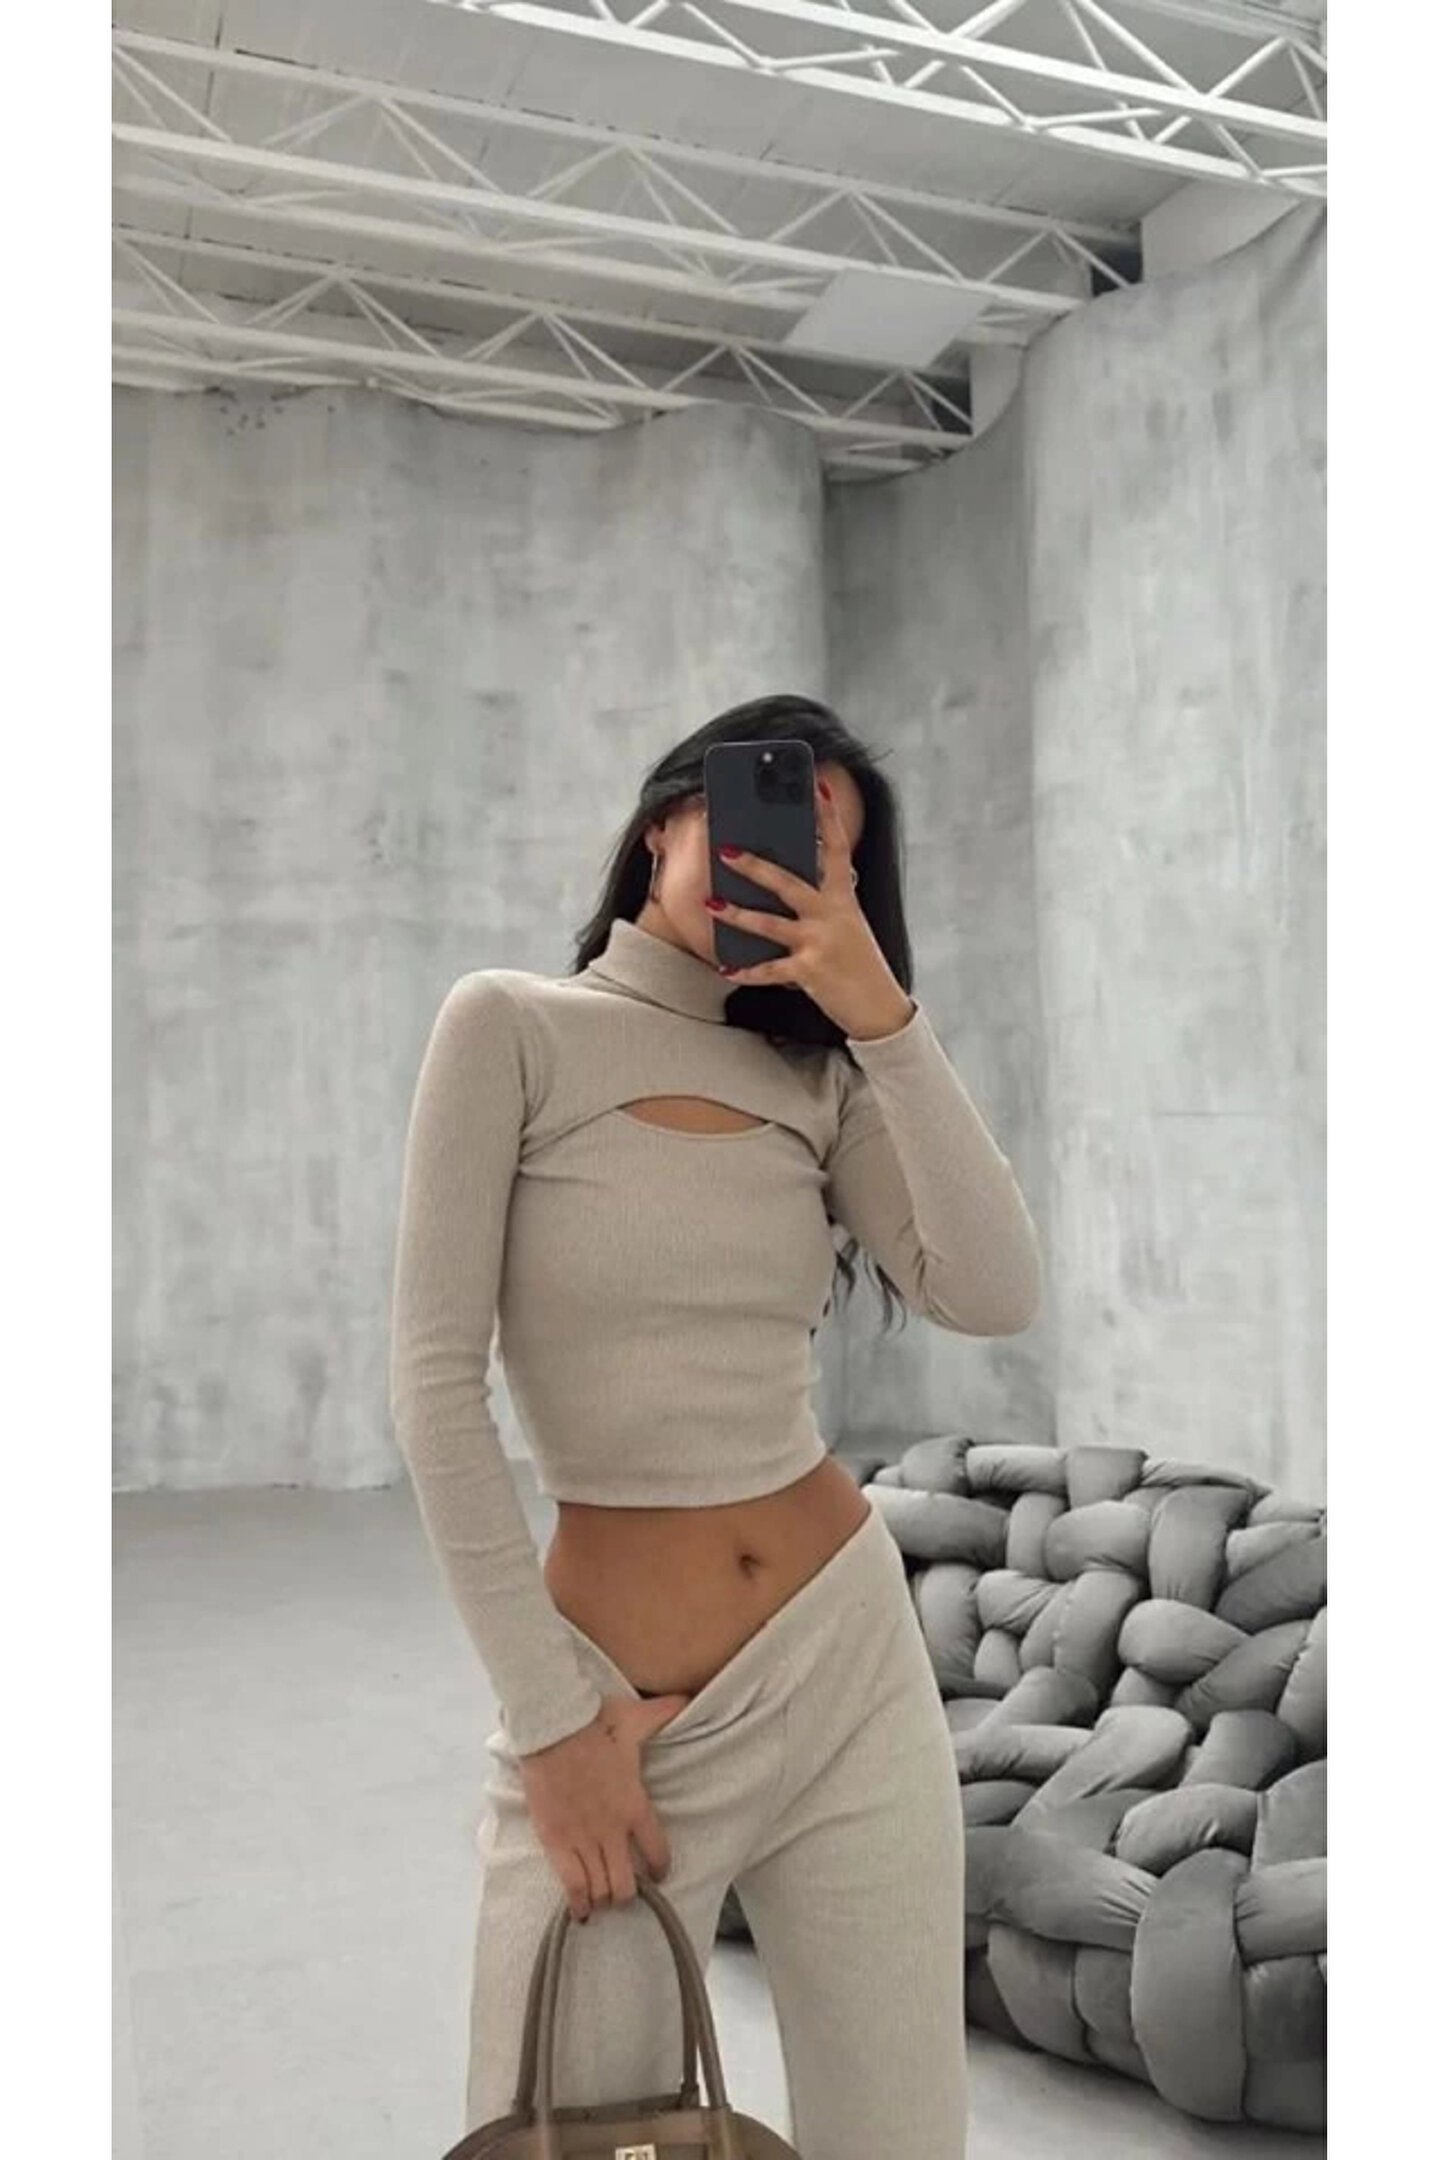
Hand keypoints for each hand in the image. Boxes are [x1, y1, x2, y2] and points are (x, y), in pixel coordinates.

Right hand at [516, 1690, 691, 1920]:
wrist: (552, 1727)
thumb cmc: (594, 1721)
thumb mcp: (635, 1717)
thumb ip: (663, 1712)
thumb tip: (687, 1697)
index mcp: (635, 1805)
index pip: (657, 1851)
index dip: (660, 1867)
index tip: (659, 1874)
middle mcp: (612, 1830)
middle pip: (627, 1884)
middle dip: (628, 1893)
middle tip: (626, 1892)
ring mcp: (583, 1839)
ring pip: (601, 1889)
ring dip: (604, 1898)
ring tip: (603, 1899)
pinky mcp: (556, 1841)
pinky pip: (571, 1884)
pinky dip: (578, 1903)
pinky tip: (581, 1913)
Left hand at [709, 776, 916, 1040]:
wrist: (879, 1007)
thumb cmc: (858, 960)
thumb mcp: (846, 923)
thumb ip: (822, 900)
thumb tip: (781, 880)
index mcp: (843, 897)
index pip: (837, 847)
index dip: (827, 815)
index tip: (816, 784)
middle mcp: (832, 915)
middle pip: (789, 882)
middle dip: (755, 865)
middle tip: (725, 849)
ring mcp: (820, 943)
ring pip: (771, 924)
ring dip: (738, 914)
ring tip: (710, 903)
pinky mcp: (810, 972)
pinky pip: (770, 970)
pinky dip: (746, 971)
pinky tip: (725, 969)